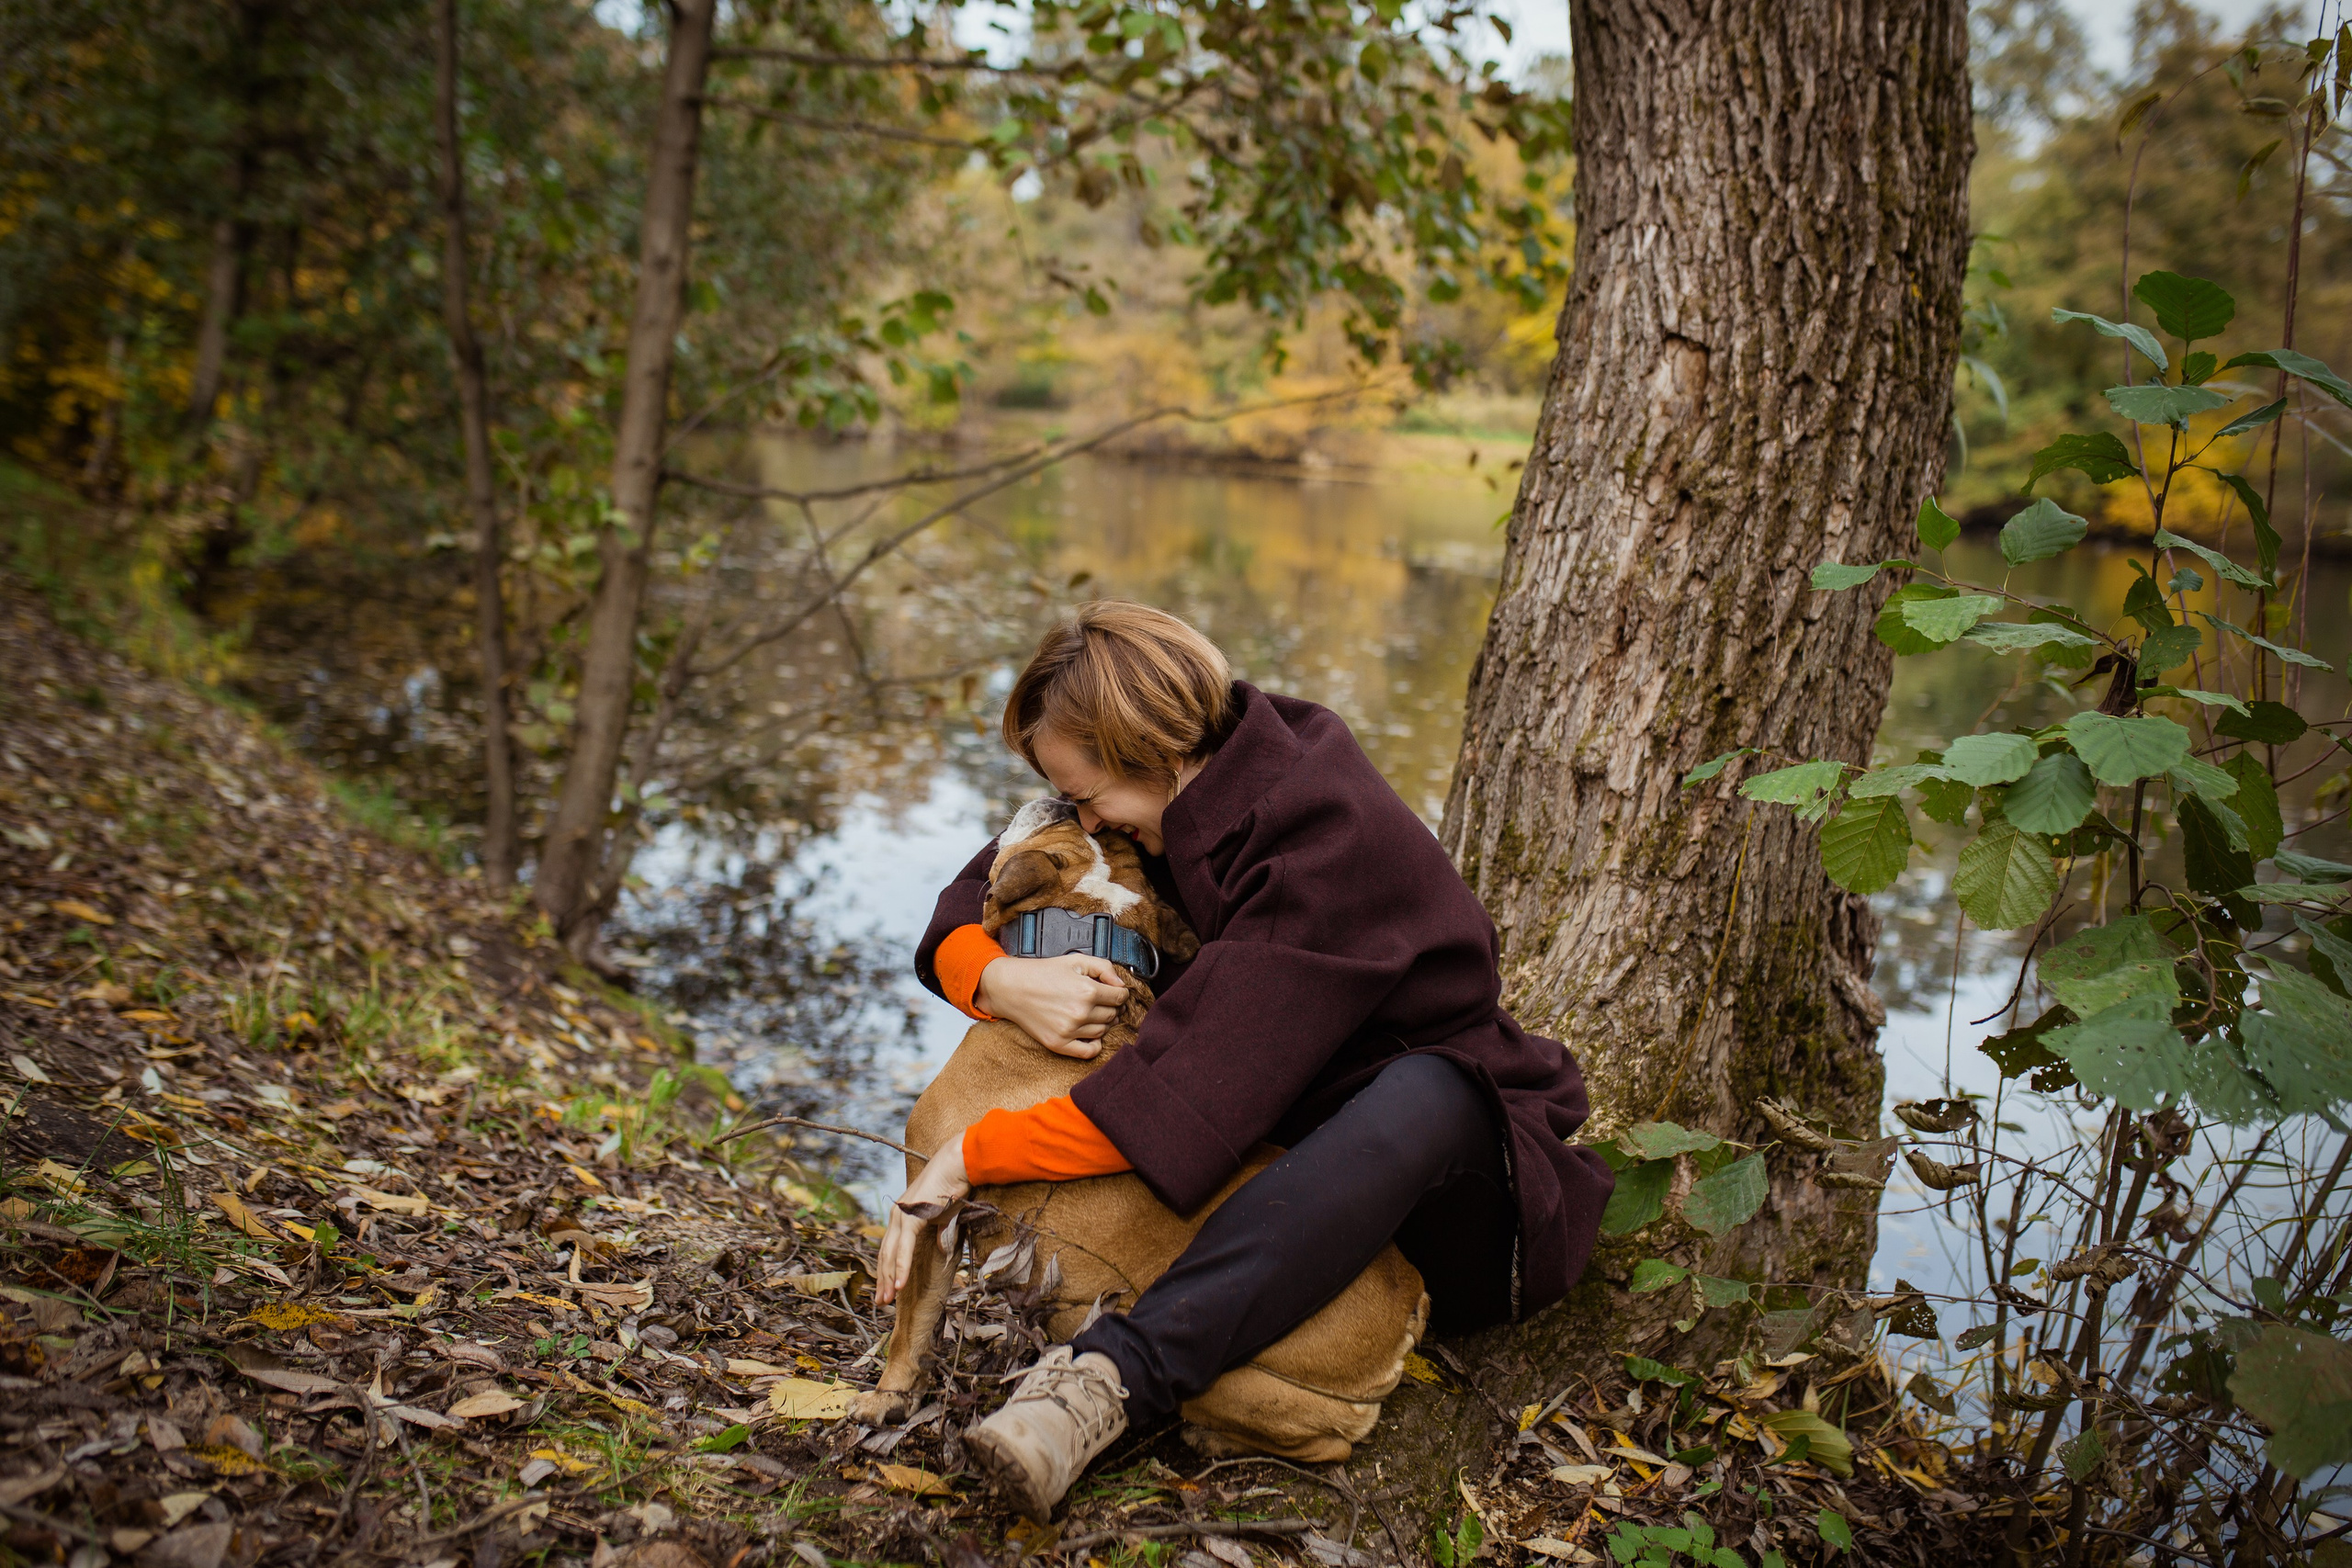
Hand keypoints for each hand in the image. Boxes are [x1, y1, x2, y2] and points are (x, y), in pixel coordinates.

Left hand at [877, 1136, 969, 1305]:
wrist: (959, 1165)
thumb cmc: (954, 1188)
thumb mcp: (944, 1216)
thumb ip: (939, 1232)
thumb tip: (940, 1248)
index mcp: (902, 1215)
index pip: (889, 1247)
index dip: (887, 1269)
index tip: (886, 1289)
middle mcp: (897, 1215)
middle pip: (884, 1254)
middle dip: (882, 1279)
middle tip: (881, 1302)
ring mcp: (902, 1215)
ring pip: (890, 1254)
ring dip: (888, 1279)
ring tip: (886, 1300)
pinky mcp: (911, 1217)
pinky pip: (904, 1248)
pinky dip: (900, 1267)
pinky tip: (899, 1285)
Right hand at [974, 954, 1128, 1059]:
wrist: (1012, 988)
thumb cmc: (1043, 973)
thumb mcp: (1076, 961)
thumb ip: (1104, 968)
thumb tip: (1121, 985)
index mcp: (1087, 990)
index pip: (1120, 997)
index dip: (1120, 993)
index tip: (1115, 992)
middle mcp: (1081, 1013)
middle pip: (1113, 1014)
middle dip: (1111, 1006)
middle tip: (1102, 1001)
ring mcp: (1069, 1031)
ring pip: (1103, 1031)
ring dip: (1103, 1023)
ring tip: (1091, 1012)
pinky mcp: (1059, 1044)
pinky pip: (1088, 1052)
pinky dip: (1095, 1045)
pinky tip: (1090, 1033)